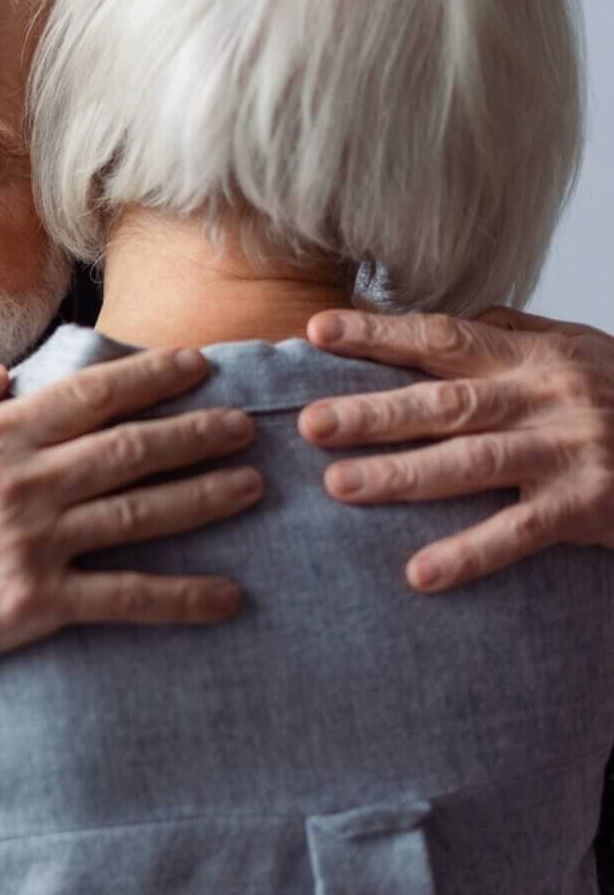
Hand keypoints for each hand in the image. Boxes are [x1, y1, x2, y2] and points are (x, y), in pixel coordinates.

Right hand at [0, 345, 262, 696]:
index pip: (89, 395)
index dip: (150, 376)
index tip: (196, 365)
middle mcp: (22, 484)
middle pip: (130, 448)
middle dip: (196, 431)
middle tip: (247, 423)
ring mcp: (35, 544)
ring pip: (140, 512)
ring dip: (204, 496)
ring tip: (252, 484)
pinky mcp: (39, 605)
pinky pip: (125, 597)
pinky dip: (181, 597)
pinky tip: (227, 596)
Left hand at [298, 308, 613, 591]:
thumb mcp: (575, 347)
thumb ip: (510, 334)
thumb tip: (444, 320)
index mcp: (531, 356)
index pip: (441, 337)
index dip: (379, 335)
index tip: (318, 332)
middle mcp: (544, 397)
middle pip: (445, 402)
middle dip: (373, 413)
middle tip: (308, 424)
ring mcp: (566, 451)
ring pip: (472, 463)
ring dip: (402, 476)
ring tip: (339, 487)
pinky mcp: (586, 506)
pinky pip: (519, 534)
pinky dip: (469, 554)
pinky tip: (420, 574)